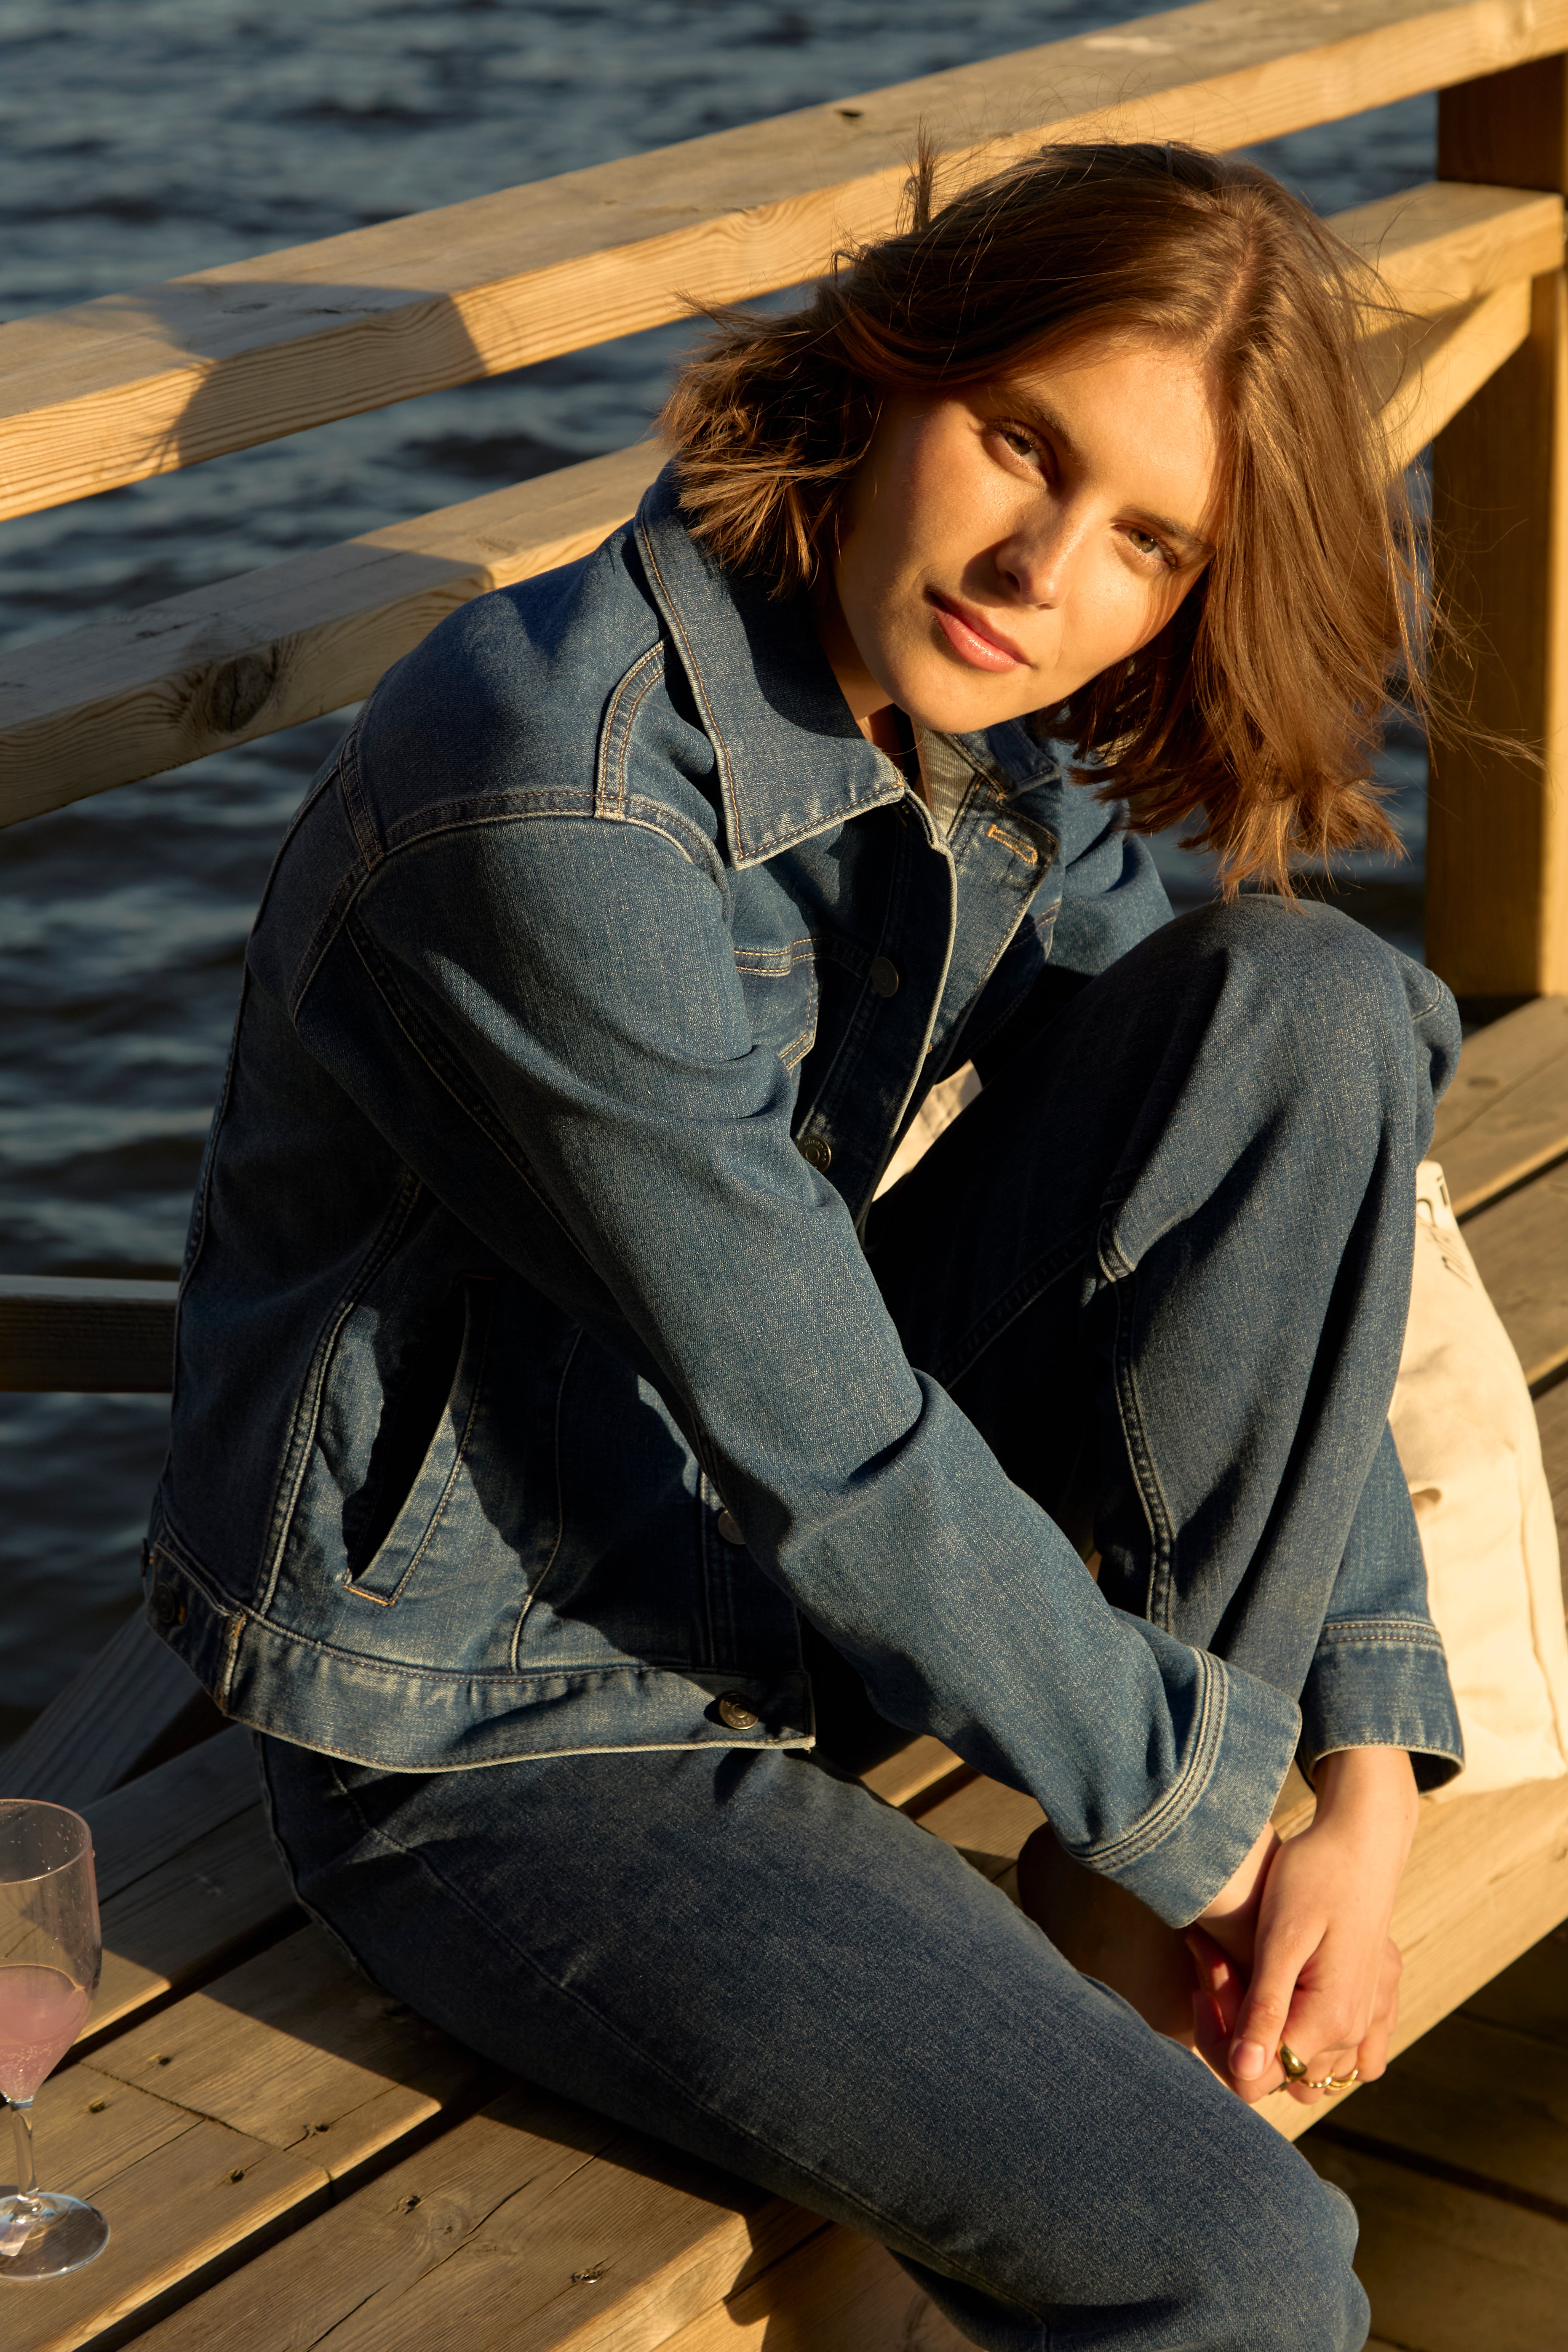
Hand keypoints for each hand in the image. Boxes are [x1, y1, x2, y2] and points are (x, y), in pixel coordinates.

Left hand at [1183, 1747, 1417, 2106]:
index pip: (1257, 2078)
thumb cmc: (1312, 1877)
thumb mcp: (1279, 1938)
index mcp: (1329, 2020)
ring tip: (1254, 1984)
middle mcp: (1355, 2031)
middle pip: (1282, 2076)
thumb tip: (1243, 2072)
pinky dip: (1323, 2049)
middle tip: (1224, 1975)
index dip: (1218, 2046)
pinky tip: (1298, 2009)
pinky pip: (1356, 2059)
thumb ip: (1264, 2009)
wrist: (1360, 1840)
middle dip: (1242, 2038)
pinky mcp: (1379, 2002)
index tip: (1202, 1993)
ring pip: (1314, 2076)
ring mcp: (1372, 2019)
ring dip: (1277, 2042)